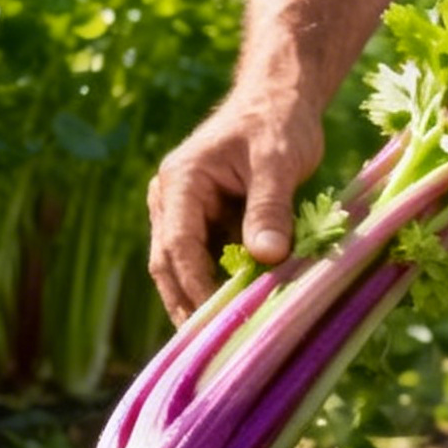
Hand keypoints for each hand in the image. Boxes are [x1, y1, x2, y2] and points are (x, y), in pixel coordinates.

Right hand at [146, 93, 323, 322]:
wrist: (278, 100)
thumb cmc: (277, 124)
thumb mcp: (277, 163)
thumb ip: (270, 208)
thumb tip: (268, 257)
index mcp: (180, 180)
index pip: (177, 243)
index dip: (193, 283)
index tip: (215, 318)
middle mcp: (171, 197)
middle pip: (169, 260)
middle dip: (187, 301)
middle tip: (211, 346)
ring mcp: (184, 209)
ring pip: (182, 264)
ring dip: (200, 296)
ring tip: (223, 337)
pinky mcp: (203, 219)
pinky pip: (204, 258)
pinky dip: (218, 282)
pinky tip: (238, 308)